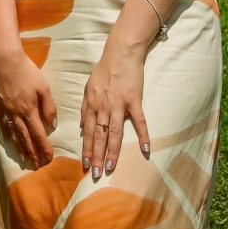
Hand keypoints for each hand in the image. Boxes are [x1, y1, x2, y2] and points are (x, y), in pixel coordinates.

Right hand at [0, 44, 56, 166]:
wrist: (5, 61)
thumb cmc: (27, 72)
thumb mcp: (43, 87)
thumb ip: (49, 106)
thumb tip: (52, 123)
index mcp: (29, 110)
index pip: (38, 134)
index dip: (44, 147)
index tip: (49, 158)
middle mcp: (17, 114)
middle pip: (25, 138)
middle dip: (32, 152)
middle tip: (37, 165)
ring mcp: (6, 111)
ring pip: (14, 134)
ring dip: (20, 148)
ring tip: (24, 159)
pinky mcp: (0, 106)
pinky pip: (4, 125)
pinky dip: (9, 135)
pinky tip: (11, 140)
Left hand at [80, 44, 149, 178]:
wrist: (120, 54)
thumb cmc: (103, 71)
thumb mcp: (88, 88)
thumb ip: (85, 108)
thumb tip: (82, 126)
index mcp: (91, 105)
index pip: (87, 132)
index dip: (86, 149)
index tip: (84, 165)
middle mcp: (103, 107)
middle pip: (98, 136)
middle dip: (96, 156)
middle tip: (95, 174)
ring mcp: (119, 104)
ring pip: (114, 132)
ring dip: (112, 151)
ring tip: (110, 168)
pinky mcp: (134, 100)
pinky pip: (139, 121)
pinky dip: (143, 135)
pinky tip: (145, 149)